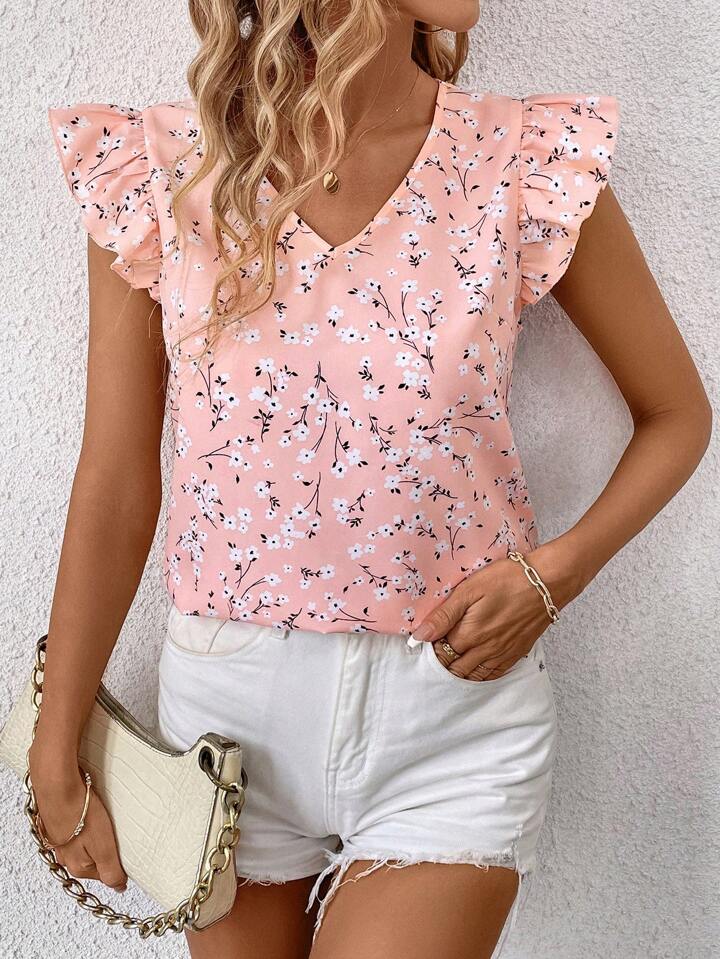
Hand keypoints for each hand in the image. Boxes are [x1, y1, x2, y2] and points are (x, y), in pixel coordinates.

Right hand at [27, 742, 127, 892]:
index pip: (104, 875)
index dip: (118, 864)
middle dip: (106, 850)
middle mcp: (65, 857)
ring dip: (95, 836)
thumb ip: (112, 871)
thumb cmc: (81, 815)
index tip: (125, 852)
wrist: (58, 787)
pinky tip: (89, 814)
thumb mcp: (104, 848)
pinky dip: (85, 824)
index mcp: (78, 867)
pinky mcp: (56, 823)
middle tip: (115, 835)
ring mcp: (58, 840)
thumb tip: (119, 888)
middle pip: (94, 860)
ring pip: (84, 844)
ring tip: (103, 823)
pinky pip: (75, 828)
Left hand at [409, 539, 582, 680]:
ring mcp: (502, 654)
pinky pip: (494, 674)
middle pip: (455, 668)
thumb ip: (444, 615)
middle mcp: (485, 651)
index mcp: (470, 635)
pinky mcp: (517, 653)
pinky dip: (481, 674)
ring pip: (474, 675)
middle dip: (444, 660)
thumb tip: (420, 635)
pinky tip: (476, 666)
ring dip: (460, 669)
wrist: (547, 582)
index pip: (440, 652)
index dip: (432, 646)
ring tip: (454, 656)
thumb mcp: (469, 589)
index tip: (429, 637)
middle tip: (440, 645)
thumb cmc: (507, 579)